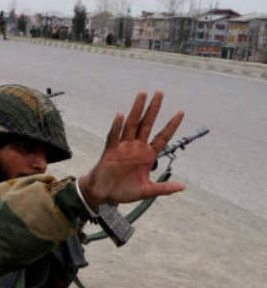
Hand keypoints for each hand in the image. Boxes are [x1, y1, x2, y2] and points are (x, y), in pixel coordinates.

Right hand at [78, 91, 184, 206]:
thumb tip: (183, 186)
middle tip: (160, 92)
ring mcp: (123, 147)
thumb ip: (164, 188)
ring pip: (131, 124)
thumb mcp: (147, 191)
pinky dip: (117, 126)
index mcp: (147, 155)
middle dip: (153, 109)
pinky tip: (120, 115)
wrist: (104, 194)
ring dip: (137, 110)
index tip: (181, 112)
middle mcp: (136, 147)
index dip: (171, 125)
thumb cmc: (124, 191)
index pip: (162, 137)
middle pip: (147, 124)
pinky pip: (114, 136)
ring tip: (142, 95)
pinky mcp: (110, 150)